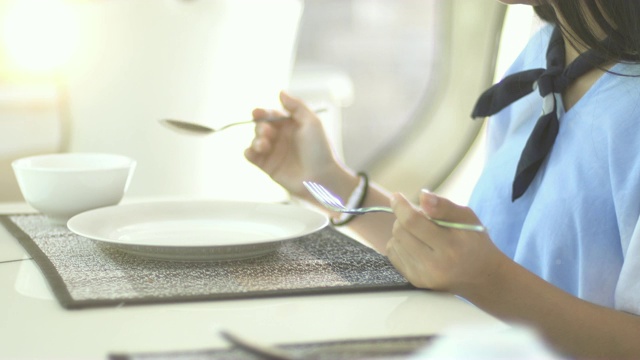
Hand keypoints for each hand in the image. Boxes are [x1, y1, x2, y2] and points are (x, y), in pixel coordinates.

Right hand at [244, 91, 344, 197]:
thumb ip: (296, 106)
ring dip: (256, 140)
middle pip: (261, 127)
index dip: (263, 112)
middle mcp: (281, 138)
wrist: (321, 178)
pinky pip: (252, 157)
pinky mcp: (268, 167)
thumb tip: (280, 92)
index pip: (272, 114)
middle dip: (261, 127)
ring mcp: (274, 152)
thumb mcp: (312, 122)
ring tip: (264, 144)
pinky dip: (248, 152)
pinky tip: (252, 151)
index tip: (257, 112)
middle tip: (268, 132)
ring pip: (255, 140)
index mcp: (291, 126)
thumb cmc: (320, 150)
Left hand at [386, 190, 507, 294]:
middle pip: (400, 231)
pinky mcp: (415, 281)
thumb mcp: (467, 218)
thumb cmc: (475, 243)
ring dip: (402, 231)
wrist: (482, 277)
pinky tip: (415, 244)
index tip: (396, 196)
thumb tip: (422, 196)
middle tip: (419, 217)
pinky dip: (399, 244)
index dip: (401, 206)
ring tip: (420, 232)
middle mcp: (434, 264)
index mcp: (450, 246)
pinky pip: (393, 255)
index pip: (412, 222)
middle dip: (404, 218)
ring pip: (394, 242)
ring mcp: (423, 276)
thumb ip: (444, 206)